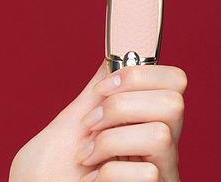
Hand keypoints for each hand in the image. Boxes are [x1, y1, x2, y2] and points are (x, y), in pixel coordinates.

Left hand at [8, 60, 186, 181]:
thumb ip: (97, 93)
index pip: (174, 81)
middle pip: (174, 103)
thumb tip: (114, 56)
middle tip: (91, 124)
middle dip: (121, 106)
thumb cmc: (51, 166)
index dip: (139, 74)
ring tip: (88, 156)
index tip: (102, 88)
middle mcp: (159, 147)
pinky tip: (95, 180)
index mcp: (143, 120)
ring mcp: (160, 173)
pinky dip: (109, 173)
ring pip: (161, 135)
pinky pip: (147, 174)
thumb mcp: (74, 120)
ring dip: (111, 141)